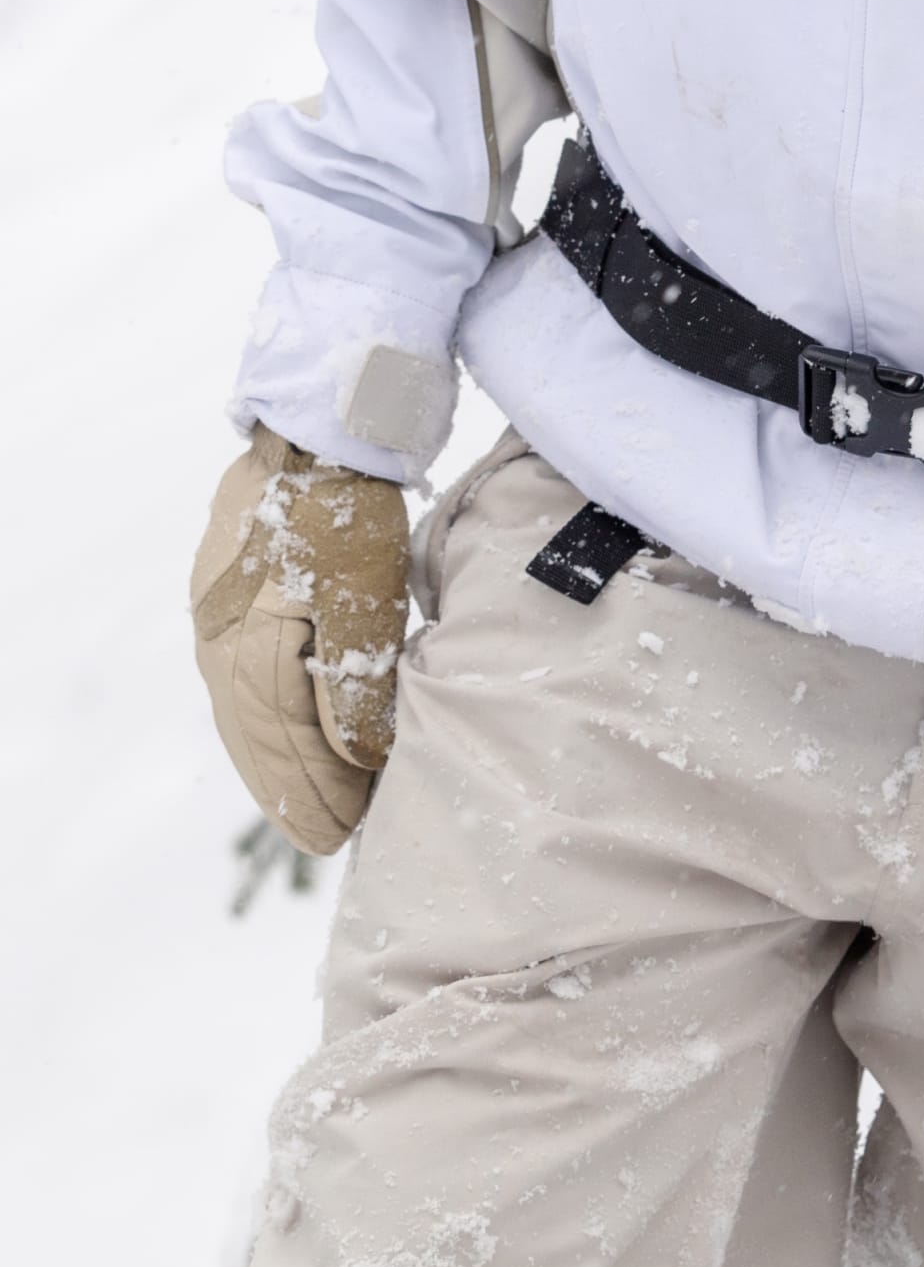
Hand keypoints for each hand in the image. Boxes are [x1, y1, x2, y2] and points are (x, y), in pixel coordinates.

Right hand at [190, 422, 409, 853]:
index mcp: (251, 653)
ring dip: (274, 762)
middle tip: (331, 837)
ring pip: (241, 714)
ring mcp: (213, 620)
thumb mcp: (366, 603)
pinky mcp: (220, 596)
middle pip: (255, 741)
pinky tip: (278, 737)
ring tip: (308, 804)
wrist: (312, 429)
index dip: (318, 795)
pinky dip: (259, 721)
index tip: (349, 833)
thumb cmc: (348, 514)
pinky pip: (237, 681)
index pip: (285, 748)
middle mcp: (218, 645)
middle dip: (294, 792)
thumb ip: (357, 686)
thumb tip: (358, 760)